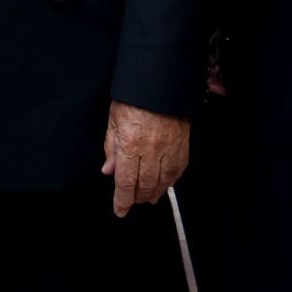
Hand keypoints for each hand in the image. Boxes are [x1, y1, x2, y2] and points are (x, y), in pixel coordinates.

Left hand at [101, 101, 188, 215]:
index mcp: (130, 144)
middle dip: (137, 197)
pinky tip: (165, 184)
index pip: (125, 182)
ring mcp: (169, 148)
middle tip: (132, 201)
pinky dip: (170, 181)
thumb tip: (109, 171)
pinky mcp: (182, 144)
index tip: (120, 211)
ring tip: (148, 197)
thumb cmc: (133, 97)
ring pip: (163, 181)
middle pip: (145, 185)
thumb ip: (111, 147)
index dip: (122, 200)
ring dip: (155, 193)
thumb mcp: (114, 119)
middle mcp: (151, 150)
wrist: (159, 80)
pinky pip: (178, 170)